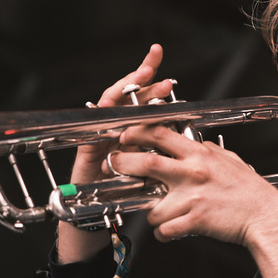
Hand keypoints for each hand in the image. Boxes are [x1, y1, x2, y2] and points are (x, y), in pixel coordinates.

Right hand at [58, 44, 174, 263]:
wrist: (97, 214)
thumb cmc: (124, 191)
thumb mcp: (151, 170)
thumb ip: (162, 153)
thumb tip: (190, 141)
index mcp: (132, 129)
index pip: (144, 99)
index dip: (152, 82)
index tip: (163, 65)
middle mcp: (114, 127)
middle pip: (126, 95)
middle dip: (138, 77)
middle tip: (152, 64)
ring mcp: (99, 135)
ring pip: (109, 106)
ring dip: (123, 90)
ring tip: (137, 77)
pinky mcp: (87, 149)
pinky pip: (93, 129)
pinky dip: (101, 116)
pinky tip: (110, 104)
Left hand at [105, 125, 277, 277]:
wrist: (265, 215)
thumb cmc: (249, 189)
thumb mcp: (228, 159)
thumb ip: (208, 150)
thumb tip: (197, 143)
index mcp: (199, 154)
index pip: (161, 134)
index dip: (136, 132)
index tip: (125, 135)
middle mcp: (192, 173)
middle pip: (145, 163)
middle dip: (123, 163)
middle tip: (114, 166)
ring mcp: (192, 197)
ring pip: (152, 207)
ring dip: (149, 213)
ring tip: (158, 215)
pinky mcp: (195, 221)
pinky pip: (165, 231)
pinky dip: (163, 234)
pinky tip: (170, 232)